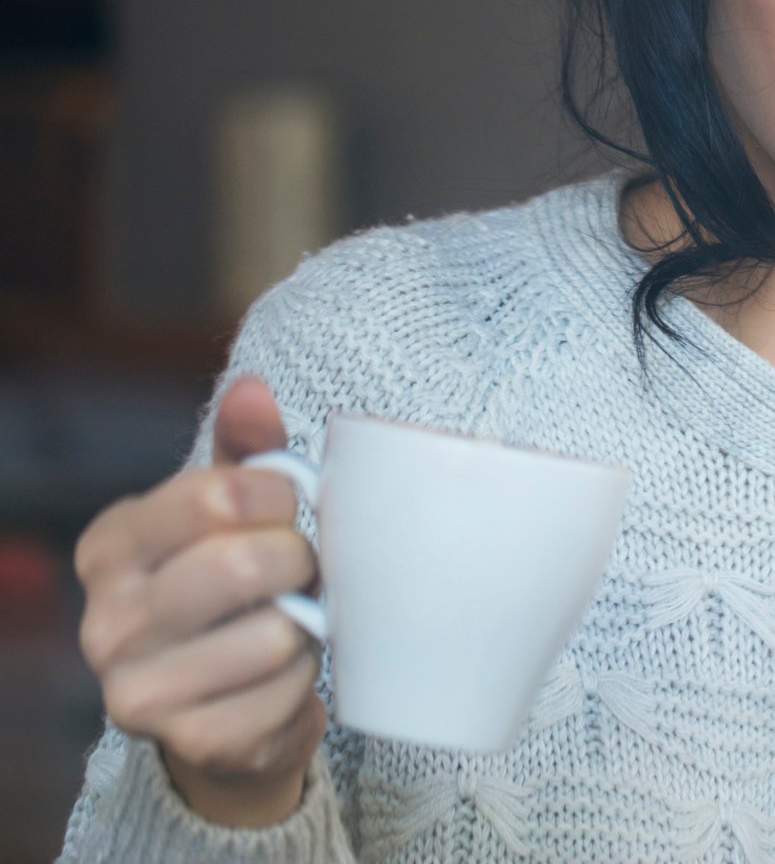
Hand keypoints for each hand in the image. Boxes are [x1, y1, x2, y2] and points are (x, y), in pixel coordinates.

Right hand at [74, 376, 326, 827]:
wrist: (227, 706)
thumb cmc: (233, 588)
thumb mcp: (233, 512)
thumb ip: (247, 450)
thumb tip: (253, 391)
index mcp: (112, 546)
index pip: (217, 496)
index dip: (281, 495)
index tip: (289, 507)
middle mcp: (107, 621)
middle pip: (244, 566)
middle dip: (300, 561)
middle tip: (302, 568)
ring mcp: (138, 691)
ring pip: (275, 634)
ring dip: (307, 623)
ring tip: (292, 619)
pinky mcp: (189, 743)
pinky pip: (286, 693)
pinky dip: (306, 678)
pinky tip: (284, 672)